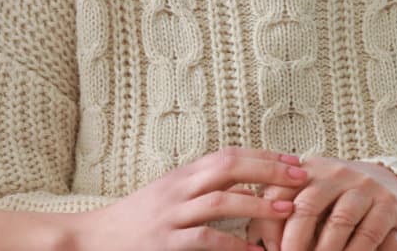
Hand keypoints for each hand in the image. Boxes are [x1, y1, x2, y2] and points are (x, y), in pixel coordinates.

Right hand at [71, 148, 309, 250]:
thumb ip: (204, 187)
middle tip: (303, 176)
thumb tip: (249, 186)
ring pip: (222, 201)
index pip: (228, 155)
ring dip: (260, 205)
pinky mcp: (166, 244)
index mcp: (182, 175)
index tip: (294, 160)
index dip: (263, 156)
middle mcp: (178, 189)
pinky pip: (206, 240)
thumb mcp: (170, 194)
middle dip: (269, 170)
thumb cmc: (137, 218)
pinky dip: (233, 245)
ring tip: (289, 209)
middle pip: (229, 168)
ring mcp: (172, 216)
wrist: (93, 238)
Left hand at [247, 157, 396, 250]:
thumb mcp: (309, 197)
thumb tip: (254, 242)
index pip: (278, 193)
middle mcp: (334, 173)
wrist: (387, 182)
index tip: (269, 249)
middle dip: (294, 241)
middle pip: (307, 206)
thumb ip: (283, 215)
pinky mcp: (386, 204)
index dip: (268, 225)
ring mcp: (363, 186)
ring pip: (338, 222)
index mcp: (306, 170)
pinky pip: (367, 234)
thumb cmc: (335, 199)